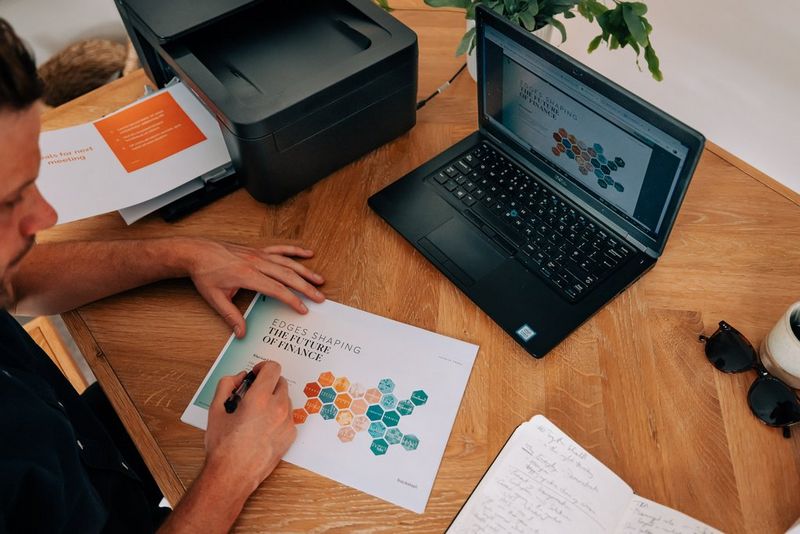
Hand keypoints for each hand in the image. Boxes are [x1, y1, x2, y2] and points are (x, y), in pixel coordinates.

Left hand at [182, 239, 324, 336]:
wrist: (197, 252)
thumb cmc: (205, 274)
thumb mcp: (216, 298)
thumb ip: (231, 316)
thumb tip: (241, 333)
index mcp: (248, 276)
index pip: (276, 289)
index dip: (292, 300)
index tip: (303, 309)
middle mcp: (257, 263)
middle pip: (288, 276)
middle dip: (306, 287)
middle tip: (320, 298)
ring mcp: (259, 254)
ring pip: (288, 262)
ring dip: (305, 271)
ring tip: (320, 280)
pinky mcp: (258, 249)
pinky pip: (280, 249)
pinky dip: (295, 251)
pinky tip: (307, 253)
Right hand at [203, 361, 296, 499]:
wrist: (232, 475)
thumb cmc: (223, 445)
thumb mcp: (216, 409)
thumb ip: (227, 384)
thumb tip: (240, 376)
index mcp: (259, 399)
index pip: (273, 368)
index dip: (263, 367)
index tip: (256, 374)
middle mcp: (278, 408)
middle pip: (281, 382)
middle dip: (268, 384)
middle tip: (253, 395)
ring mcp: (287, 422)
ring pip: (286, 399)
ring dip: (274, 399)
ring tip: (257, 414)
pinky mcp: (291, 435)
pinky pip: (288, 416)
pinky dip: (279, 415)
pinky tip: (263, 427)